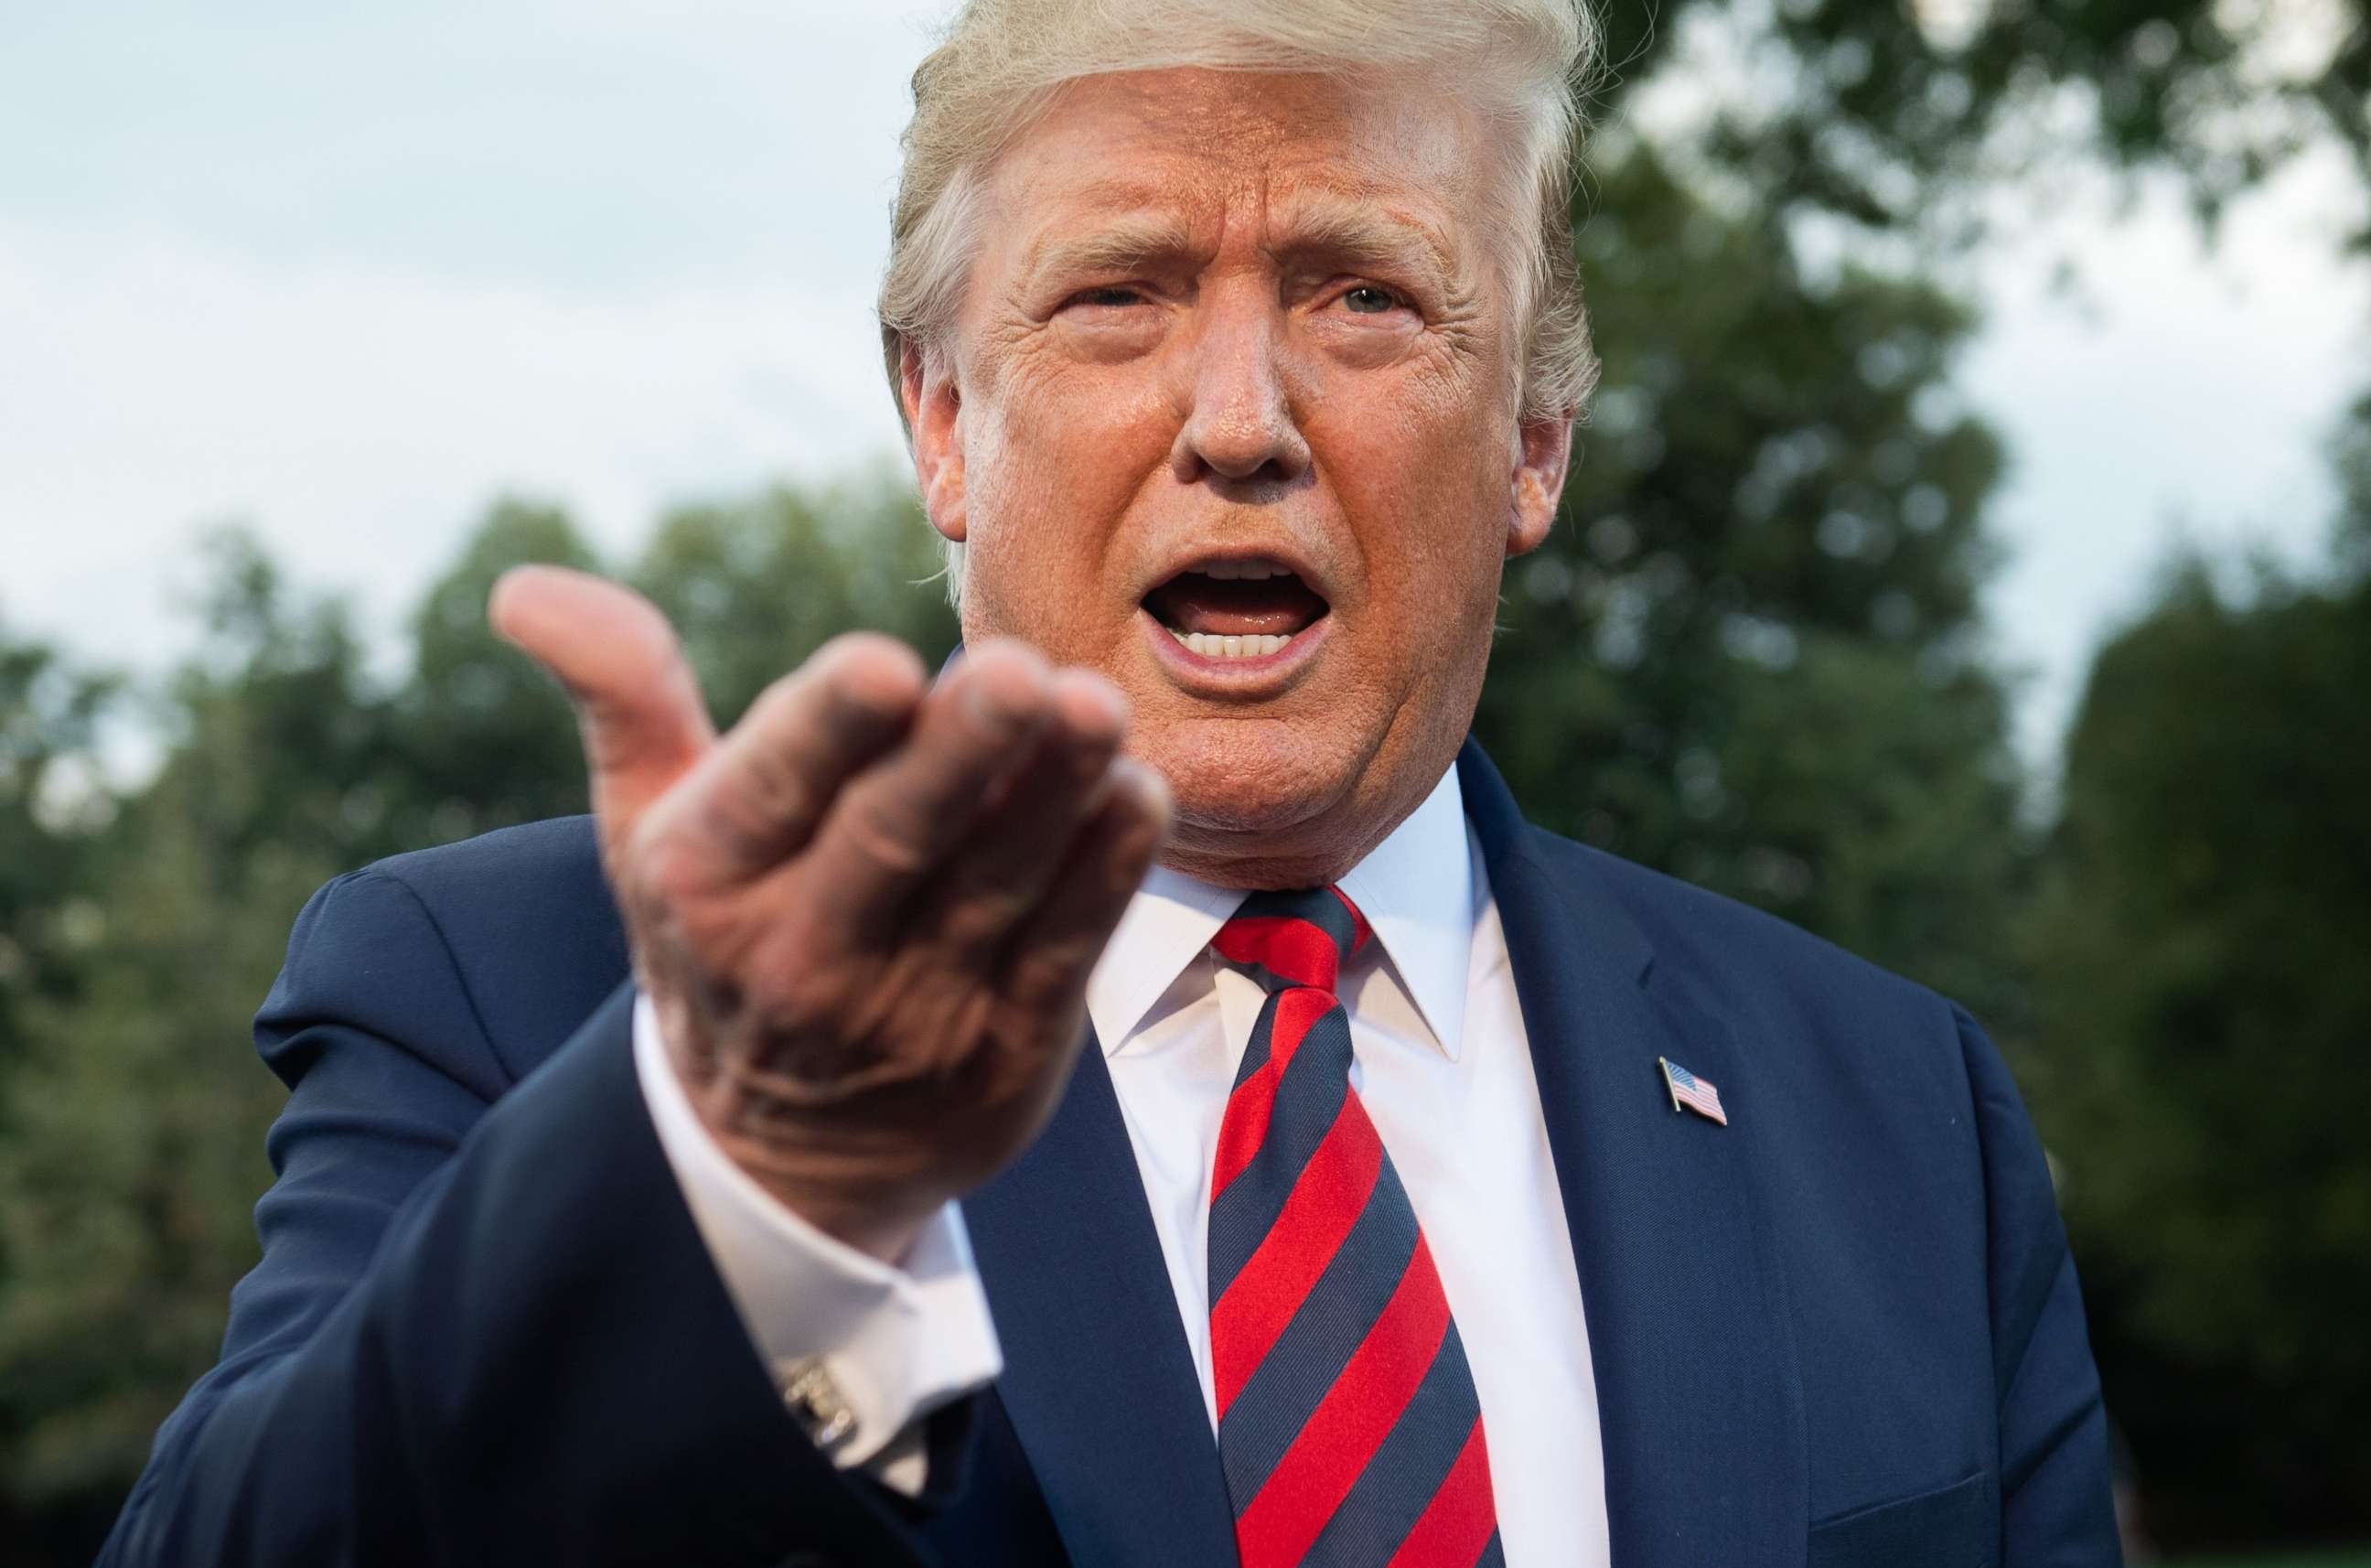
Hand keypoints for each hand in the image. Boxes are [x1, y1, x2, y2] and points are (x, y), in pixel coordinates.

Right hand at [491, 568, 1169, 1260]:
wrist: (779, 1159)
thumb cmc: (723, 936)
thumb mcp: (649, 827)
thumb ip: (621, 694)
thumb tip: (520, 587)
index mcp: (710, 880)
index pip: (773, 788)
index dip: (828, 728)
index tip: (883, 664)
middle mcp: (805, 953)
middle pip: (894, 838)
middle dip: (962, 755)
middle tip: (1024, 673)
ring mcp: (914, 1010)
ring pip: (996, 887)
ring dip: (1057, 796)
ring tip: (1098, 710)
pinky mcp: (1007, 1050)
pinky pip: (1065, 950)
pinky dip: (1105, 872)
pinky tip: (1134, 793)